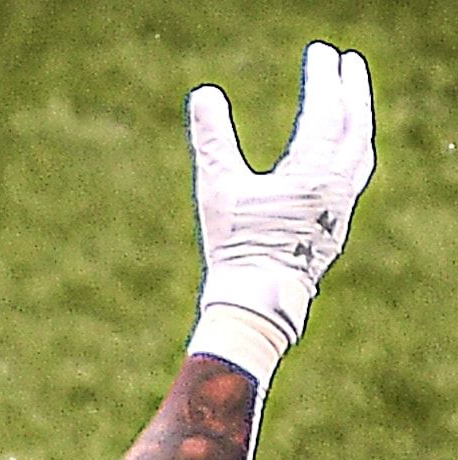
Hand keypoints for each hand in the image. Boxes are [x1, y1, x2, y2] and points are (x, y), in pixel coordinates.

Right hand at [188, 41, 375, 347]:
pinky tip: (341, 155)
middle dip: (353, 90)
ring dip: (358, 119)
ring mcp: (341, 207)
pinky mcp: (335, 225)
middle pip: (356, 125)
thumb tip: (205, 95)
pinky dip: (353, 150)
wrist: (259, 301)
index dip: (323, 78)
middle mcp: (338, 185)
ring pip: (360, 151)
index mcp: (314, 171)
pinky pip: (356, 175)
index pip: (326, 111)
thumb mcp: (218, 189)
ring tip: (351, 101)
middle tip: (348, 63)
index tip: (320, 52)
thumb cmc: (237, 247)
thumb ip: (212, 139)